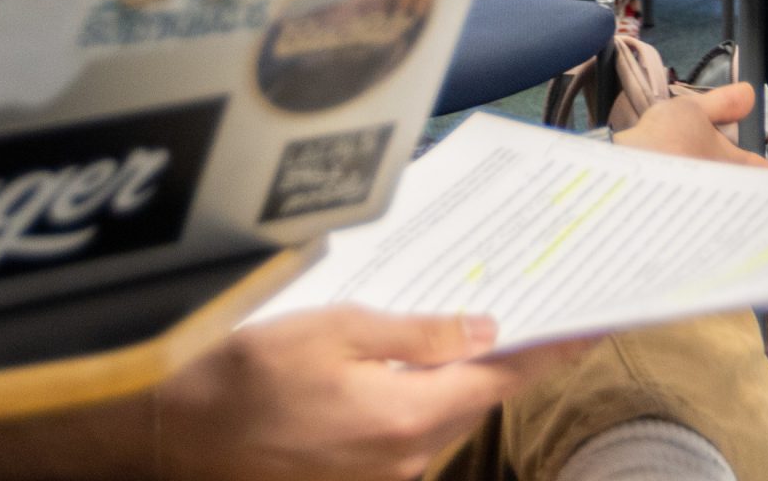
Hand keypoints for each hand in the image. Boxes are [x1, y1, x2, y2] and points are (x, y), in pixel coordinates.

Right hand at [144, 306, 589, 480]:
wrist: (173, 436)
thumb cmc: (244, 375)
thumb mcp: (334, 329)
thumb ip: (417, 332)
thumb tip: (483, 329)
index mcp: (408, 416)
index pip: (501, 378)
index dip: (550, 349)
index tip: (594, 326)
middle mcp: (405, 460)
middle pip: (474, 398)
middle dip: (500, 355)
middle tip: (527, 304)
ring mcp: (380, 479)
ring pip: (439, 417)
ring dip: (453, 375)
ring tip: (459, 324)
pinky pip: (404, 434)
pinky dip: (415, 398)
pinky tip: (400, 366)